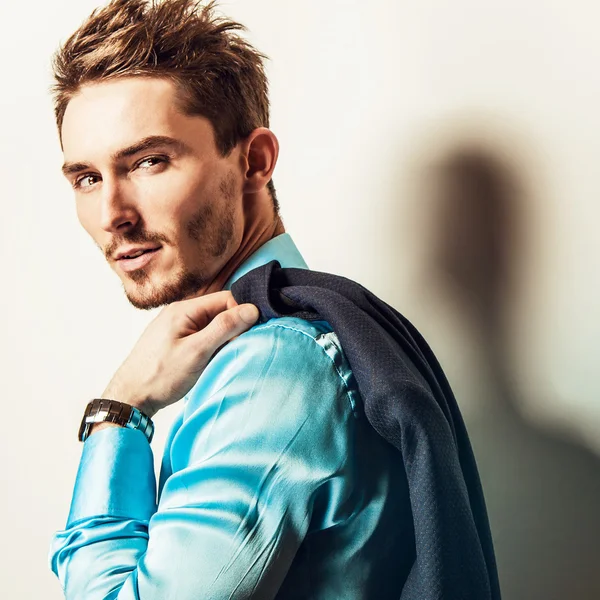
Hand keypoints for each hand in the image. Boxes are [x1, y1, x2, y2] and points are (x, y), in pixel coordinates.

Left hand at [101, 291, 258, 417]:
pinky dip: (211, 347)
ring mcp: (177, 327)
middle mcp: (180, 313)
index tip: (247, 337)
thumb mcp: (197, 352)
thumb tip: (252, 309)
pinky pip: (202, 336)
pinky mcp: (176, 341)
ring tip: (219, 359)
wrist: (130, 398)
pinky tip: (209, 362)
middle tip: (233, 351)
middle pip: (220, 311)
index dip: (242, 315)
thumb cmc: (160, 376)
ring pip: (212, 325)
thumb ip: (224, 328)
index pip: (226, 299)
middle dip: (233, 329)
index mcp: (184, 309)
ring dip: (222, 340)